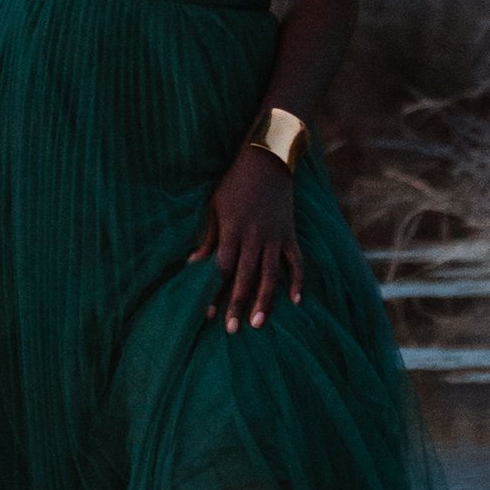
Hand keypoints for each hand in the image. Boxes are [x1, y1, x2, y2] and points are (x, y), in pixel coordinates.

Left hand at [190, 148, 304, 333]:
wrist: (267, 160)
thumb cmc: (234, 184)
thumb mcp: (215, 207)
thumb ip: (208, 238)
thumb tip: (192, 264)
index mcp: (233, 230)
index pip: (222, 267)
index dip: (215, 291)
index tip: (209, 314)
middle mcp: (254, 236)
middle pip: (245, 276)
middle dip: (237, 303)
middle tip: (233, 329)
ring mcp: (275, 236)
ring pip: (270, 274)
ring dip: (264, 300)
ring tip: (258, 323)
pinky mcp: (289, 234)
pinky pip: (296, 261)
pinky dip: (297, 280)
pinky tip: (296, 301)